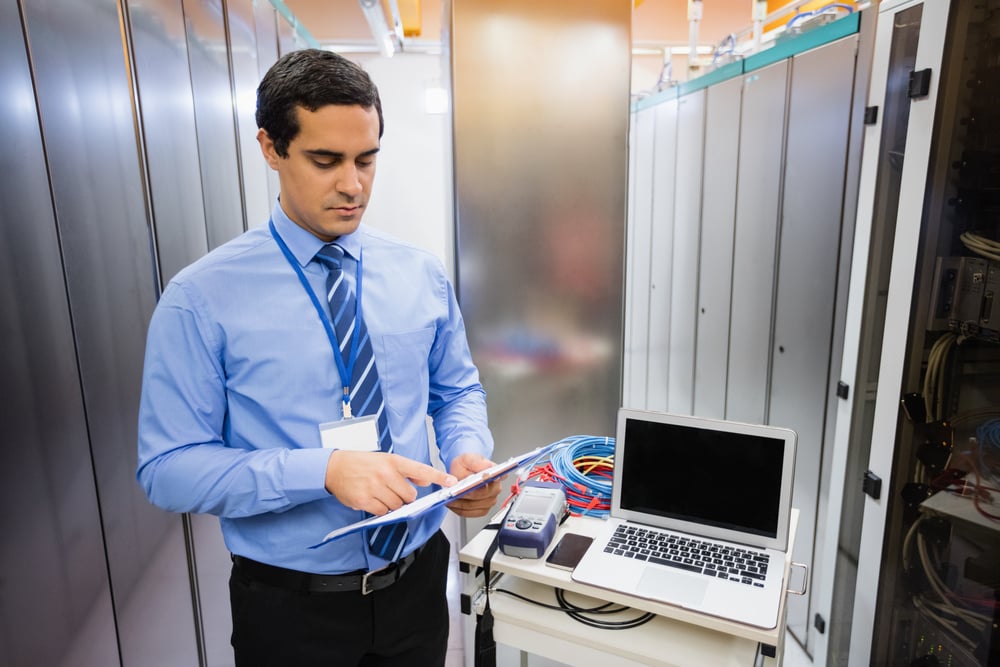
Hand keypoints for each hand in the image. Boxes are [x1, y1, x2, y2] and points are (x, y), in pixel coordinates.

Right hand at [324, 450, 456, 514]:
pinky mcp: (365, 500)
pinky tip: (373, 499)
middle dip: (404, 497)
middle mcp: (385, 473)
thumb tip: (425, 480)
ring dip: (392, 504)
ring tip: (381, 493)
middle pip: (409, 495)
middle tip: (393, 490)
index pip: (420, 469)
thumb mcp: (385, 460)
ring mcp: (375, 487)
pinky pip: (383, 512)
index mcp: (393, 461)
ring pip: (397, 505)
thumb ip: (407, 471)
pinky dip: (381, 509)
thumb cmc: (361, 463)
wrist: (334, 467)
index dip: (437, 476)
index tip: (451, 482)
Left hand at [447, 453, 502, 517]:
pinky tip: (452, 503)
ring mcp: (490, 501)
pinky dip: (459, 509)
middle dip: (467, 494)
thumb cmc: (466, 465)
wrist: (462, 471)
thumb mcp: (468, 458)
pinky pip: (469, 513)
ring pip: (474, 506)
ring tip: (449, 498)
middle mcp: (495, 489)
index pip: (492, 482)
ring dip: (460, 503)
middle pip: (482, 497)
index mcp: (496, 475)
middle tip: (455, 492)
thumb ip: (477, 462)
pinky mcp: (482, 510)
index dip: (482, 484)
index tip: (470, 485)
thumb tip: (489, 468)